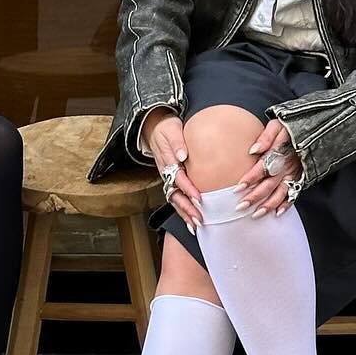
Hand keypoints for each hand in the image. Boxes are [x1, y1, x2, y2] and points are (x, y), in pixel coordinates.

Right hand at [144, 108, 202, 230]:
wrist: (155, 127)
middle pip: (175, 195)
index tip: (199, 199)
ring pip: (175, 200)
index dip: (188, 190)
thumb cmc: (167, 128)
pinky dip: (183, 212)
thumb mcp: (171, 129)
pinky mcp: (171, 181)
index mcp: (167, 162)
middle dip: (187, 209)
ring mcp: (167, 178)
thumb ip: (177, 142)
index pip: (178, 178)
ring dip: (185, 214)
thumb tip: (183, 156)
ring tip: (197, 226)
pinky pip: (176, 198)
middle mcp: (166, 173)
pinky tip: (192, 222)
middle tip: (200, 220)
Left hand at [236, 118, 302, 219]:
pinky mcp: (302, 177)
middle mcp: (288, 164)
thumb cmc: (292, 125)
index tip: (238, 188)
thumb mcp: (278, 124)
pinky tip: (277, 213)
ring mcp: (296, 172)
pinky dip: (287, 204)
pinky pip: (295, 193)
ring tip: (255, 215)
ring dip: (269, 205)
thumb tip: (253, 150)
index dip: (251, 177)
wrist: (317, 127)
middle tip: (240, 207)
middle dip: (255, 196)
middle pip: (270, 183)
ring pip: (282, 192)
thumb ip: (266, 136)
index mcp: (281, 151)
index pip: (264, 166)